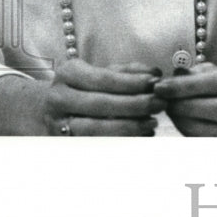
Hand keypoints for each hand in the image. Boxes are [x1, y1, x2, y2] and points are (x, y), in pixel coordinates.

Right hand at [43, 60, 164, 135]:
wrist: (61, 110)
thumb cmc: (92, 87)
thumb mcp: (107, 72)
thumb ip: (130, 72)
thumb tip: (154, 74)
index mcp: (68, 73)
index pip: (103, 78)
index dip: (131, 82)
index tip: (155, 83)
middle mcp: (57, 98)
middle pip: (100, 104)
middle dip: (134, 105)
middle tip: (159, 104)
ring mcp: (56, 124)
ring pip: (95, 129)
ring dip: (129, 127)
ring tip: (152, 122)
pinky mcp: (64, 144)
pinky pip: (94, 145)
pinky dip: (121, 142)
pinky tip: (141, 136)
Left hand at [153, 63, 216, 136]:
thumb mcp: (216, 73)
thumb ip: (195, 74)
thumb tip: (174, 76)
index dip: (188, 86)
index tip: (161, 87)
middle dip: (187, 106)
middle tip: (164, 102)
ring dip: (187, 123)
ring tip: (171, 112)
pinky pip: (215, 144)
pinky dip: (193, 134)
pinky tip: (181, 123)